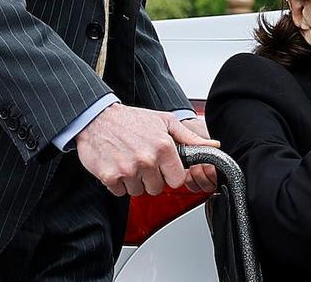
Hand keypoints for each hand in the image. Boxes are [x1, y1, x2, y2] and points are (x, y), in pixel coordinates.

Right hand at [75, 103, 219, 196]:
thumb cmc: (132, 120)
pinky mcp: (110, 176)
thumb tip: (213, 145)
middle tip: (143, 163)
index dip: (170, 175)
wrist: (97, 118)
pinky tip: (118, 166)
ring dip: (135, 182)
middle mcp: (147, 159)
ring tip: (130, 162)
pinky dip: (118, 183)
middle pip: (157, 189)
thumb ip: (190, 138)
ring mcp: (128, 169)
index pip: (177, 180)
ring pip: (139, 192)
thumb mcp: (165, 122)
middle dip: (152, 179)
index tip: (164, 169)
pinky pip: (120, 192)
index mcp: (164, 147)